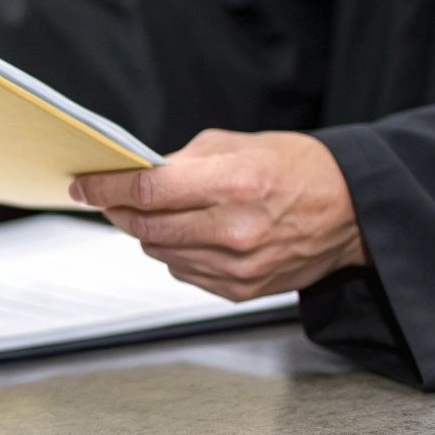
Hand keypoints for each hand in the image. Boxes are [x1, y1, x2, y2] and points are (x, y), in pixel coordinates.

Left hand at [69, 129, 365, 300]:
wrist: (352, 211)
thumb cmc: (296, 168)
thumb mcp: (239, 145)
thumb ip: (182, 161)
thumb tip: (133, 174)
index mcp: (234, 183)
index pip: (148, 189)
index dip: (106, 187)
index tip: (82, 185)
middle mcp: (235, 229)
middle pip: (146, 227)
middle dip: (117, 211)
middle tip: (106, 198)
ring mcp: (238, 265)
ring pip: (159, 252)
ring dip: (145, 232)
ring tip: (150, 212)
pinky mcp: (241, 289)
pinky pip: (183, 271)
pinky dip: (173, 252)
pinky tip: (187, 234)